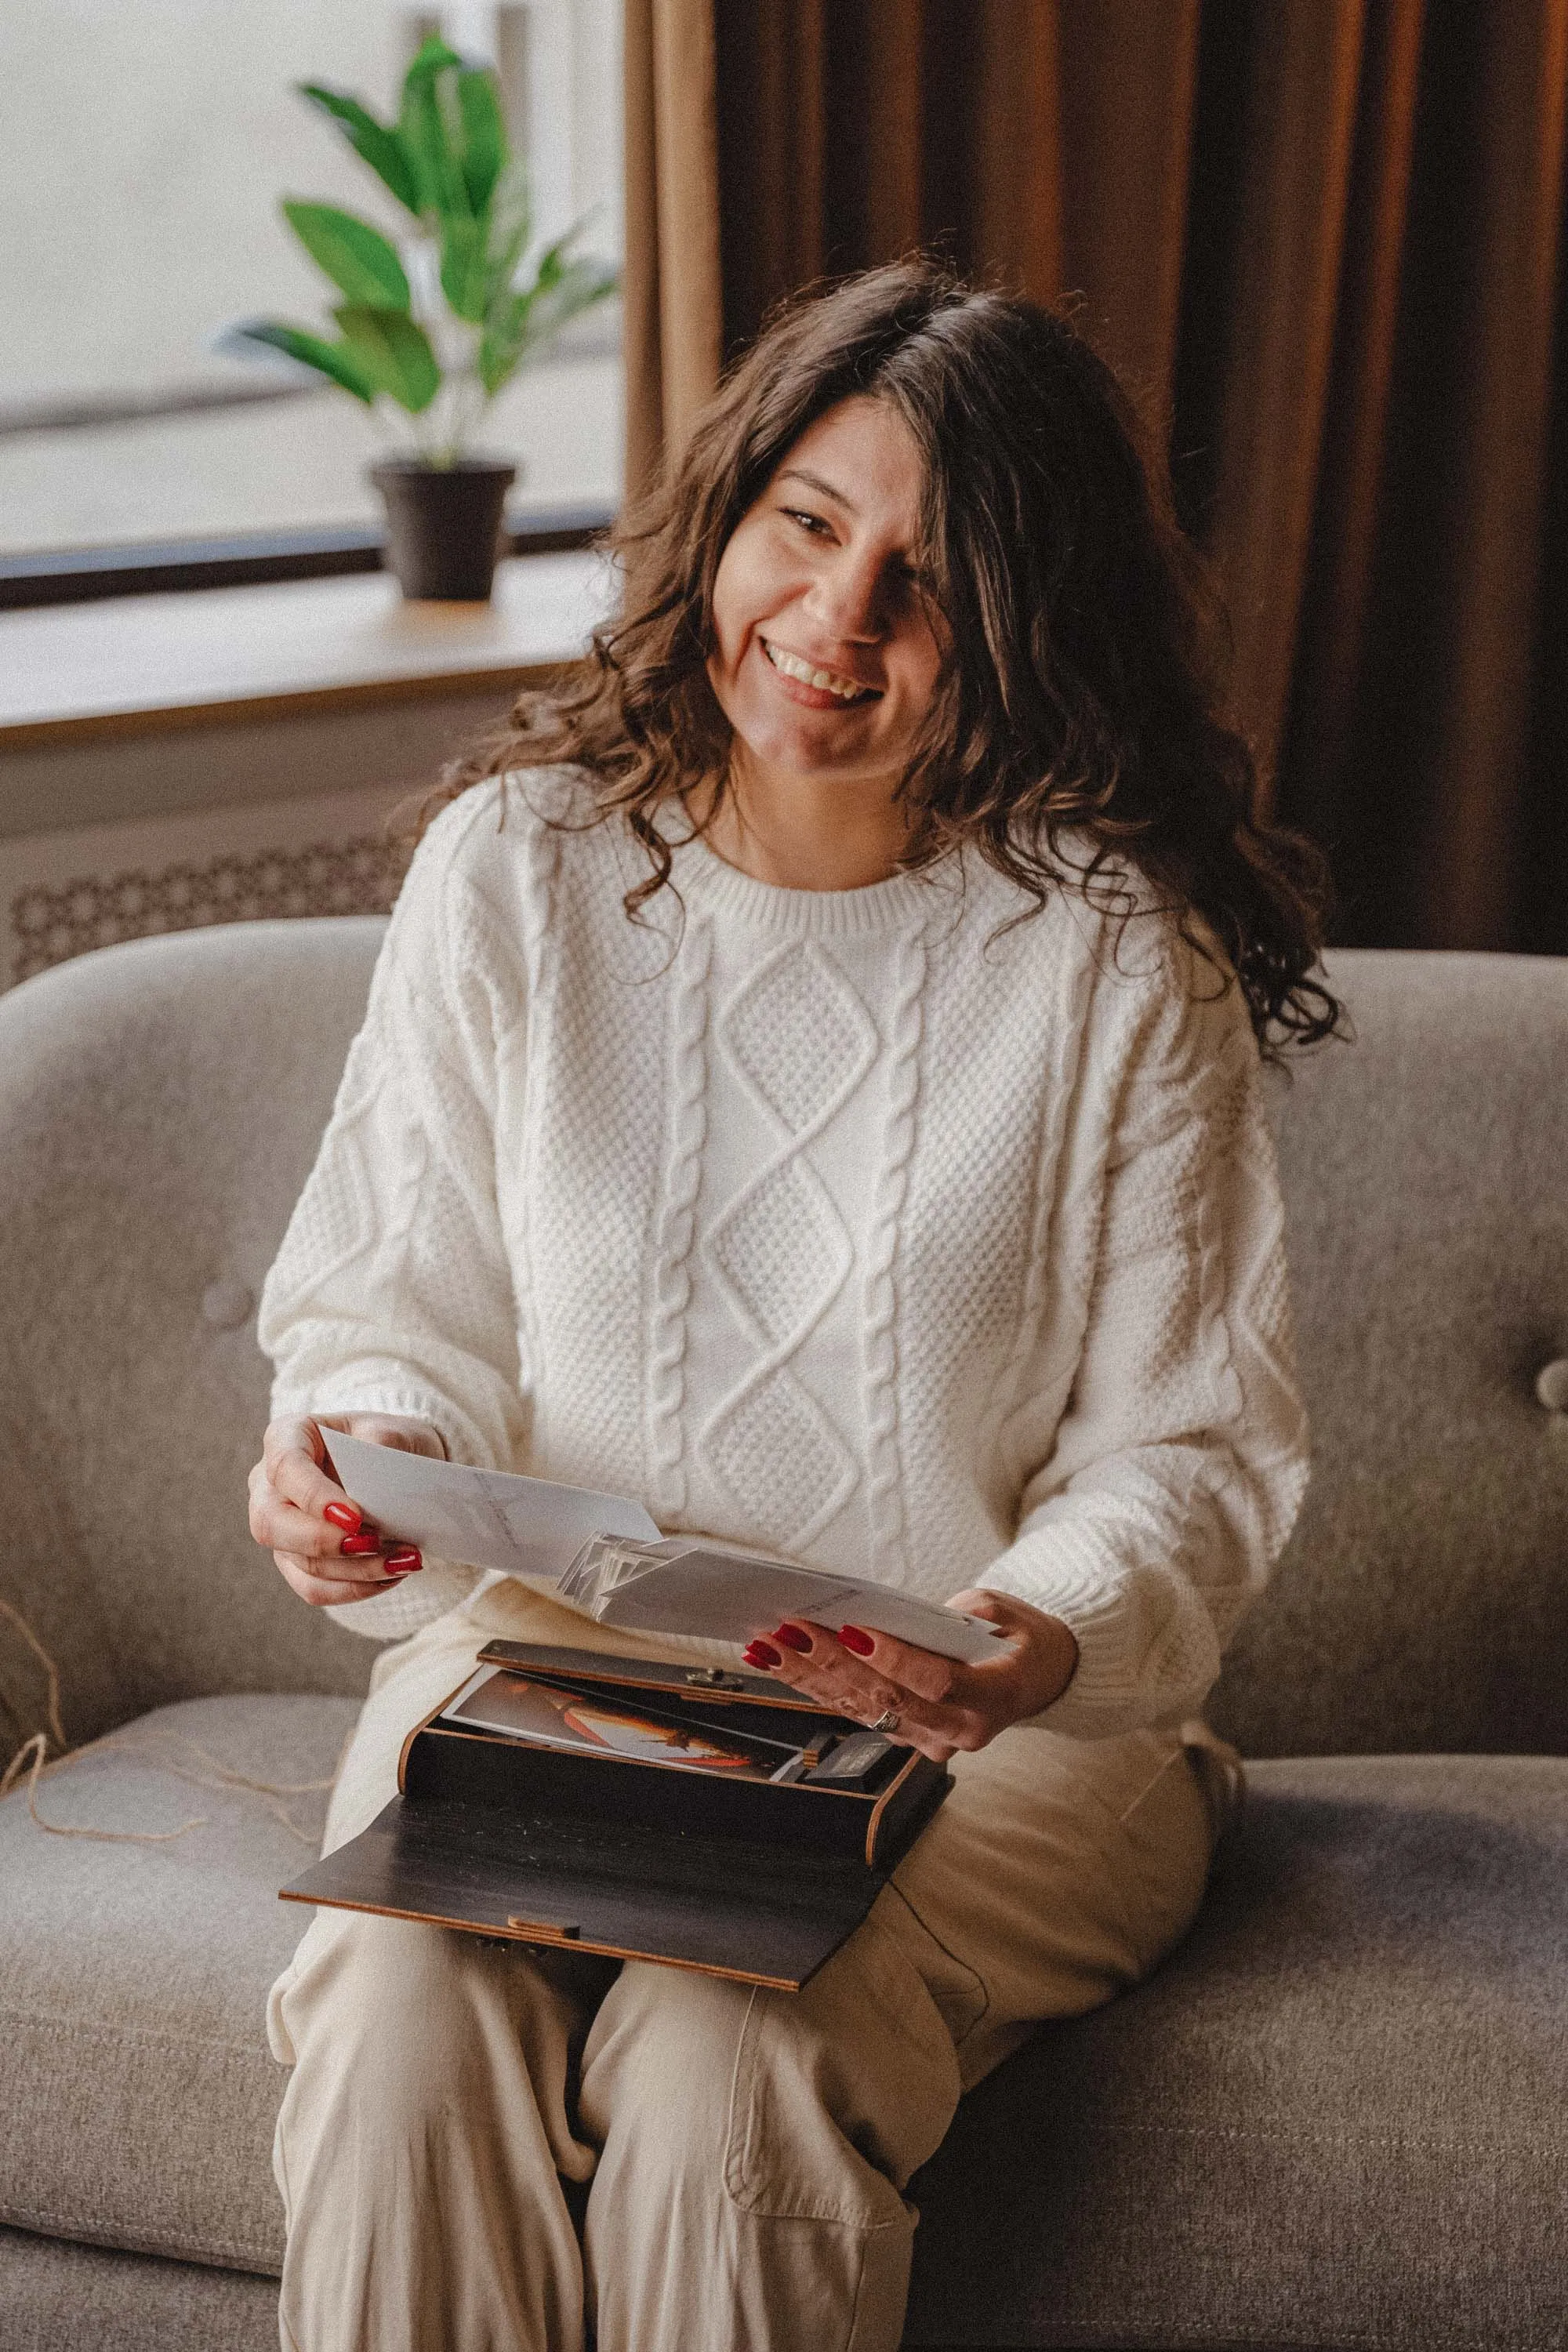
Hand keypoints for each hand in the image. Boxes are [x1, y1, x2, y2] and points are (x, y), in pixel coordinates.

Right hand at [247, 1412, 444, 1607]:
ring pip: (300, 1561)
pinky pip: (314, 1588)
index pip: (285, 1466)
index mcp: (288, 1437)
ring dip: (356, 1569)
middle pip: (271, 1524)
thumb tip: (377, 1486)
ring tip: (404, 1560)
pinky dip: (354, 1588)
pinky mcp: (296, 1561)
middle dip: (324, 1542)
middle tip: (374, 1543)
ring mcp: (280, 1527)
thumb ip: (383, 1448)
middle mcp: (271, 1485)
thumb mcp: (394, 1431)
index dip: (314, 1496)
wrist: (399, 1470)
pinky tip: (391, 1576)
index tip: (355, 1517)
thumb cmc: (389, 1443)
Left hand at [739, 1589, 1078, 1763]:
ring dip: (808, 1676)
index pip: (935, 1683)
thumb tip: (895, 1614)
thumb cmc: (1019, 1637)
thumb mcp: (1003, 1610)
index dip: (893, 1659)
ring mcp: (931, 1741)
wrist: (1038, 1679)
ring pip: (862, 1709)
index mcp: (994, 1697)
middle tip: (789, 1630)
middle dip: (832, 1662)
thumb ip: (956, 1613)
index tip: (854, 1630)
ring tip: (768, 1645)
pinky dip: (815, 1686)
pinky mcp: (907, 1737)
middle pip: (887, 1699)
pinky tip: (780, 1663)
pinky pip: (857, 1711)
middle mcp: (959, 1730)